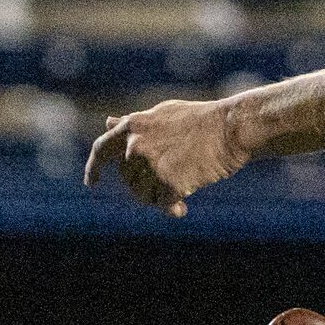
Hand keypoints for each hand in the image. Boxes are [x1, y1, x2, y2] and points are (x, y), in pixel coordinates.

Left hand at [84, 97, 245, 216]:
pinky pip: (162, 203)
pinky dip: (172, 208)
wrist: (232, 128)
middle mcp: (136, 146)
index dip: (94, 168)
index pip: (101, 150)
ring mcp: (152, 164)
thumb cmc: (204, 119)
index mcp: (133, 127)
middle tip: (169, 186)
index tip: (92, 182)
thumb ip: (135, 123)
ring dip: (158, 198)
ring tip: (178, 196)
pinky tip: (181, 210)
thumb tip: (109, 123)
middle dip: (145, 186)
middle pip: (128, 179)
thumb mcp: (164, 114)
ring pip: (143, 194)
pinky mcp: (170, 182)